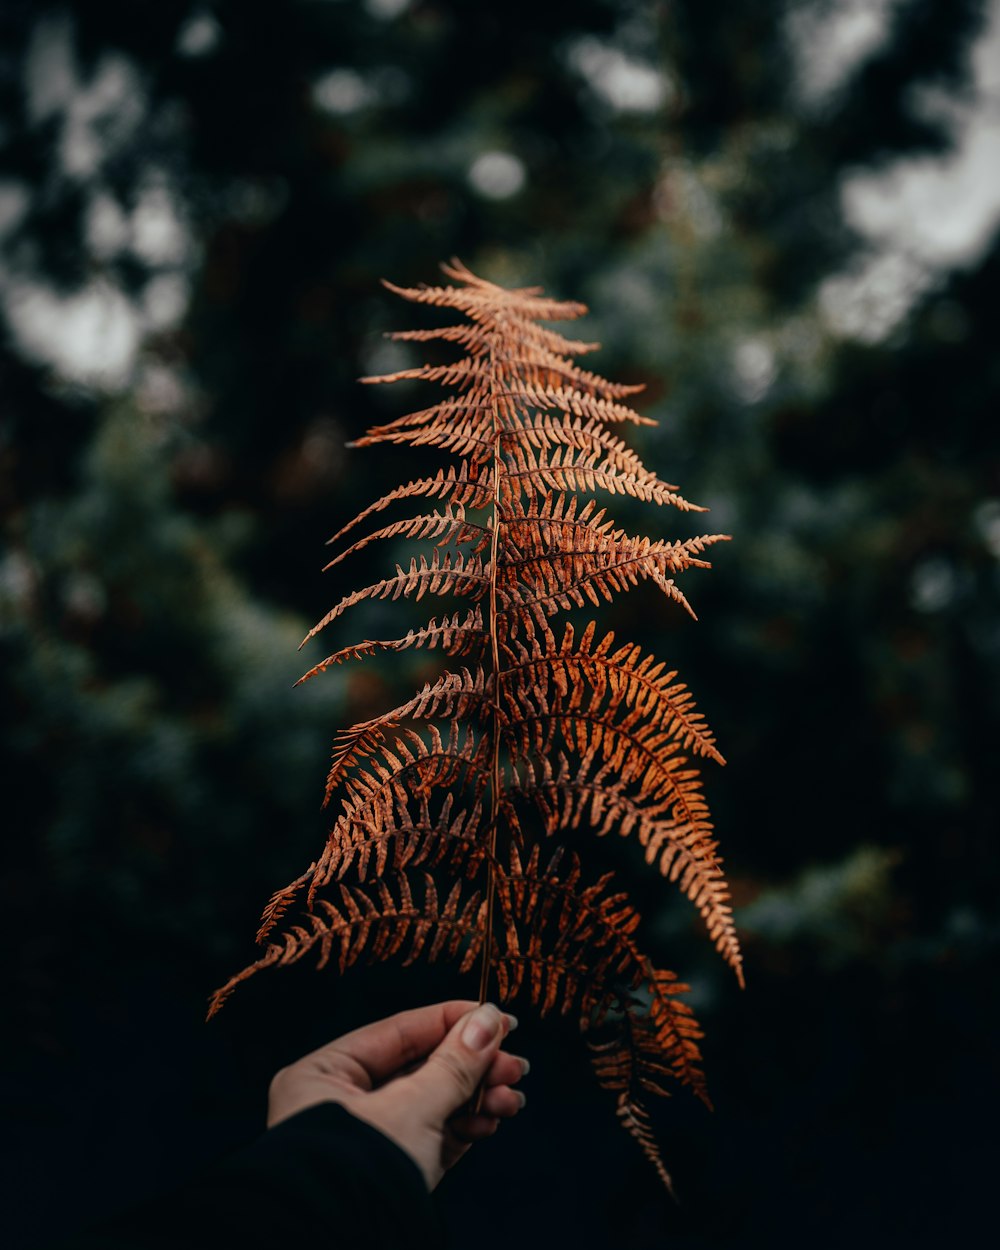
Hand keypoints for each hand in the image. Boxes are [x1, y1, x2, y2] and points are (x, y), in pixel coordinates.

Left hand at [267, 1000, 527, 1189]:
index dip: (451, 1020)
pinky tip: (492, 1120)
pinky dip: (466, 1127)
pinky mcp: (394, 1172)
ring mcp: (370, 1141)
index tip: (496, 1016)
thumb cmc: (357, 1174)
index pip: (399, 1032)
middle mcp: (343, 1105)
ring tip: (512, 1098)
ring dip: (478, 1097)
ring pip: (434, 1103)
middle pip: (422, 1068)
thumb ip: (454, 1063)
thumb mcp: (412, 1107)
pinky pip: (435, 1138)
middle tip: (516, 1065)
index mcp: (324, 1075)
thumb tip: (488, 1019)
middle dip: (474, 1066)